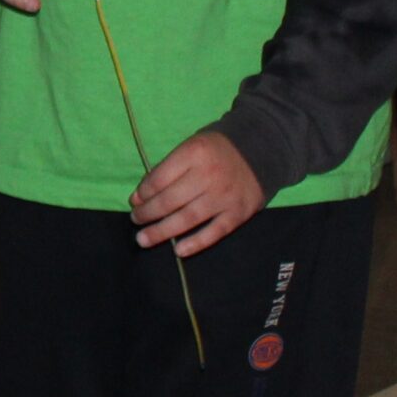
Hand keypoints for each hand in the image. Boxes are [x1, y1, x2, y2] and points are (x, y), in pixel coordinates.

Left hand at [132, 130, 265, 256]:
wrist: (262, 151)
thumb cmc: (217, 150)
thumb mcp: (191, 146)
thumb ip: (167, 169)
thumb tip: (140, 197)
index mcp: (194, 154)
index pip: (159, 179)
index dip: (143, 193)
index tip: (134, 201)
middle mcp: (209, 176)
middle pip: (170, 201)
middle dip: (147, 213)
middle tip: (135, 220)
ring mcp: (224, 197)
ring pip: (188, 219)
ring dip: (162, 231)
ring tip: (143, 239)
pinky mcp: (239, 213)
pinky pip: (215, 232)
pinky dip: (196, 243)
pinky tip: (179, 250)